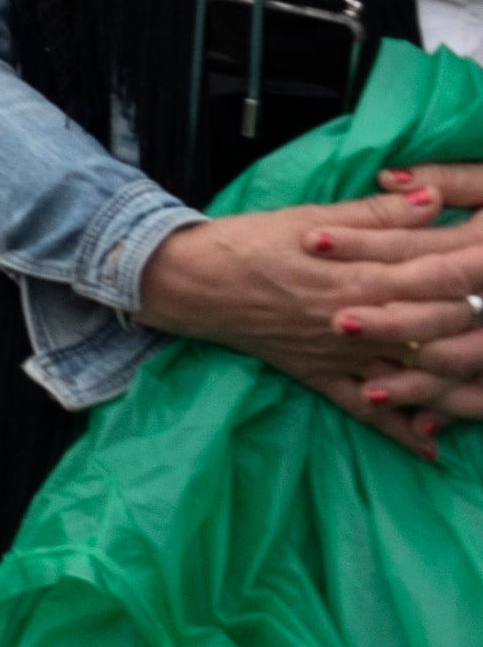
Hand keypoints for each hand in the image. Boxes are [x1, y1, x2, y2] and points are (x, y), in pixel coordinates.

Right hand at [138, 178, 482, 456]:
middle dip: (475, 323)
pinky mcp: (321, 377)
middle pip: (436, 330)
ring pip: (413, 381)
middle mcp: (358, 323)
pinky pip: (366, 412)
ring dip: (455, 389)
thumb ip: (376, 213)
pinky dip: (399, 432)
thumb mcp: (311, 218)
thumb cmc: (250, 241)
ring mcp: (342, 357)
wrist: (192, 281)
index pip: (434, 276)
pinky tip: (429, 448)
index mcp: (359, 276)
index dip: (471, 268)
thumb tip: (433, 198)